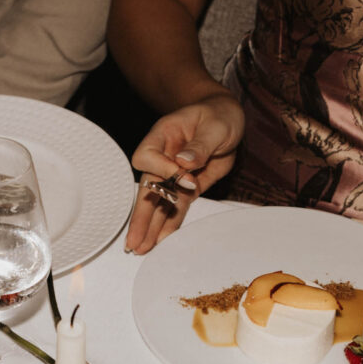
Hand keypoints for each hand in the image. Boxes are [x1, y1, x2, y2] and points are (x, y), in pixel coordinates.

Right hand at [126, 92, 243, 253]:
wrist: (227, 118)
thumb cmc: (218, 115)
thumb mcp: (215, 126)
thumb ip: (200, 145)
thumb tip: (183, 162)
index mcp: (163, 136)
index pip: (146, 156)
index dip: (161, 169)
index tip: (183, 175)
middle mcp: (163, 157)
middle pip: (146, 188)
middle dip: (141, 215)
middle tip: (135, 240)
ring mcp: (174, 174)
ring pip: (159, 203)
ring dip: (152, 226)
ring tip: (143, 248)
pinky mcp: (188, 187)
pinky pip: (176, 207)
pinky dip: (170, 223)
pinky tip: (161, 240)